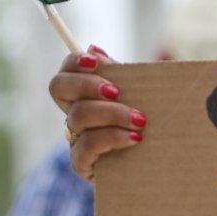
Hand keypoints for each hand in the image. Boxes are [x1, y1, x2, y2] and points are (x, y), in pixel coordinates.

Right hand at [48, 46, 145, 181]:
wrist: (158, 166)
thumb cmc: (147, 124)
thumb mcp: (138, 96)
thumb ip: (119, 75)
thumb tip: (94, 49)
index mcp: (84, 95)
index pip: (65, 70)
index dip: (74, 62)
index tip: (95, 61)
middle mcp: (74, 114)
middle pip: (58, 88)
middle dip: (87, 85)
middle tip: (117, 92)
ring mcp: (74, 139)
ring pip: (77, 117)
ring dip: (111, 114)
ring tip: (140, 120)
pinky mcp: (81, 164)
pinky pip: (86, 147)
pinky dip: (112, 138)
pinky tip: (134, 138)